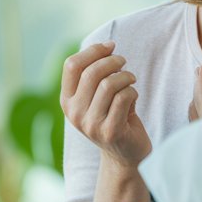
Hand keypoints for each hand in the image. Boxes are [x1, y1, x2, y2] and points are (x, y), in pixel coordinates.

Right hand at [61, 41, 151, 166]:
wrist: (125, 155)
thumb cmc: (114, 117)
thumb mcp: (98, 95)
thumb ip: (97, 73)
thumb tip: (108, 46)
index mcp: (67, 101)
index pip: (72, 65)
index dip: (93, 50)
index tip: (110, 46)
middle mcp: (74, 114)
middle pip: (91, 73)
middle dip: (113, 61)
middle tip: (124, 63)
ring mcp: (91, 125)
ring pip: (108, 84)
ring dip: (125, 76)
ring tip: (131, 80)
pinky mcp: (110, 131)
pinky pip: (123, 98)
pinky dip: (133, 91)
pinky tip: (134, 96)